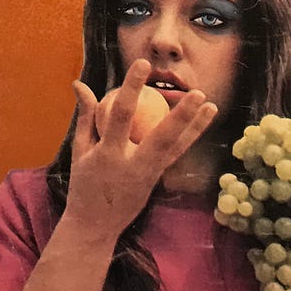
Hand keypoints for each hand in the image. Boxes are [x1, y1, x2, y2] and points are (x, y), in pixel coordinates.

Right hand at [62, 60, 217, 242]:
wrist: (95, 226)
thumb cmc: (84, 183)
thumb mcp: (80, 150)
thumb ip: (86, 116)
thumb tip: (80, 83)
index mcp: (108, 154)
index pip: (120, 115)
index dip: (132, 88)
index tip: (143, 64)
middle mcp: (132, 165)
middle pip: (161, 137)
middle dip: (180, 115)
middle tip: (196, 92)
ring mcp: (149, 174)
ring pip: (176, 147)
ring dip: (195, 125)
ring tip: (210, 103)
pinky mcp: (158, 179)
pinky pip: (177, 154)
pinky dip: (191, 136)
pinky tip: (204, 119)